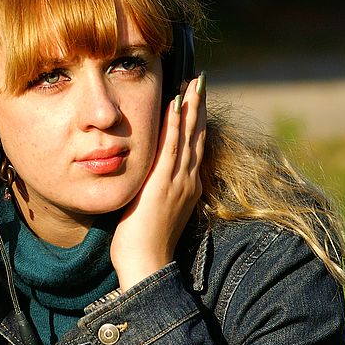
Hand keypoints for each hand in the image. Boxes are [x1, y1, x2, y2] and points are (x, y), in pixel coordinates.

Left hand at [110, 73, 206, 289]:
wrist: (147, 264)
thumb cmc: (143, 244)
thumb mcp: (152, 210)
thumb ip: (153, 191)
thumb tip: (145, 178)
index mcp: (187, 187)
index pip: (194, 146)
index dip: (195, 120)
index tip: (195, 97)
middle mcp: (188, 180)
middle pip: (197, 135)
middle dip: (199, 106)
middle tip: (201, 79)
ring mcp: (178, 181)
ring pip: (188, 136)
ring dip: (191, 107)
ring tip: (194, 82)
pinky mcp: (163, 184)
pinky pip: (171, 148)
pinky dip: (175, 124)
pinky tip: (175, 104)